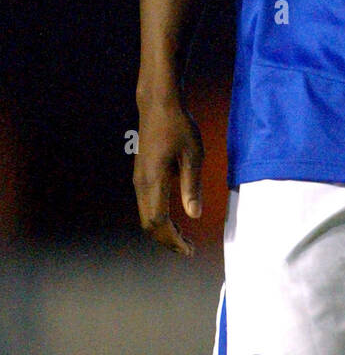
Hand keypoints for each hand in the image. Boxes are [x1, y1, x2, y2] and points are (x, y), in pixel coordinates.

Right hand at [133, 98, 203, 256]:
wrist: (158, 104)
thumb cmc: (179, 126)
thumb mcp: (193, 155)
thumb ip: (192, 186)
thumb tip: (195, 215)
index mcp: (154, 180)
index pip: (159, 221)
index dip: (173, 239)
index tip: (189, 250)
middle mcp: (141, 183)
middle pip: (149, 224)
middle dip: (167, 240)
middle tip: (188, 248)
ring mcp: (138, 179)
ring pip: (145, 215)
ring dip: (162, 230)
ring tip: (182, 239)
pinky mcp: (141, 174)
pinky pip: (146, 205)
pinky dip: (158, 218)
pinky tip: (173, 219)